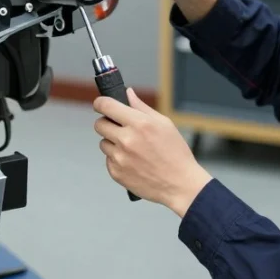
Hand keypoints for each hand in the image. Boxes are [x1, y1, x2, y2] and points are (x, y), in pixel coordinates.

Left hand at [94, 88, 212, 216]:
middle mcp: (126, 140)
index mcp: (139, 123)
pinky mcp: (116, 173)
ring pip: (103, 143)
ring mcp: (120, 158)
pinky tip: (133, 161)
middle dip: (107, 123)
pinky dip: (117, 159)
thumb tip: (128, 93)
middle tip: (120, 128)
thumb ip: (142, 107)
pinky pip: (108, 159)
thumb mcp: (164, 124)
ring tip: (133, 148)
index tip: (101, 104)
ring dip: (113, 142)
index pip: (106, 106)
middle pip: (99, 124)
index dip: (101, 103)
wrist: (180, 185)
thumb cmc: (176, 153)